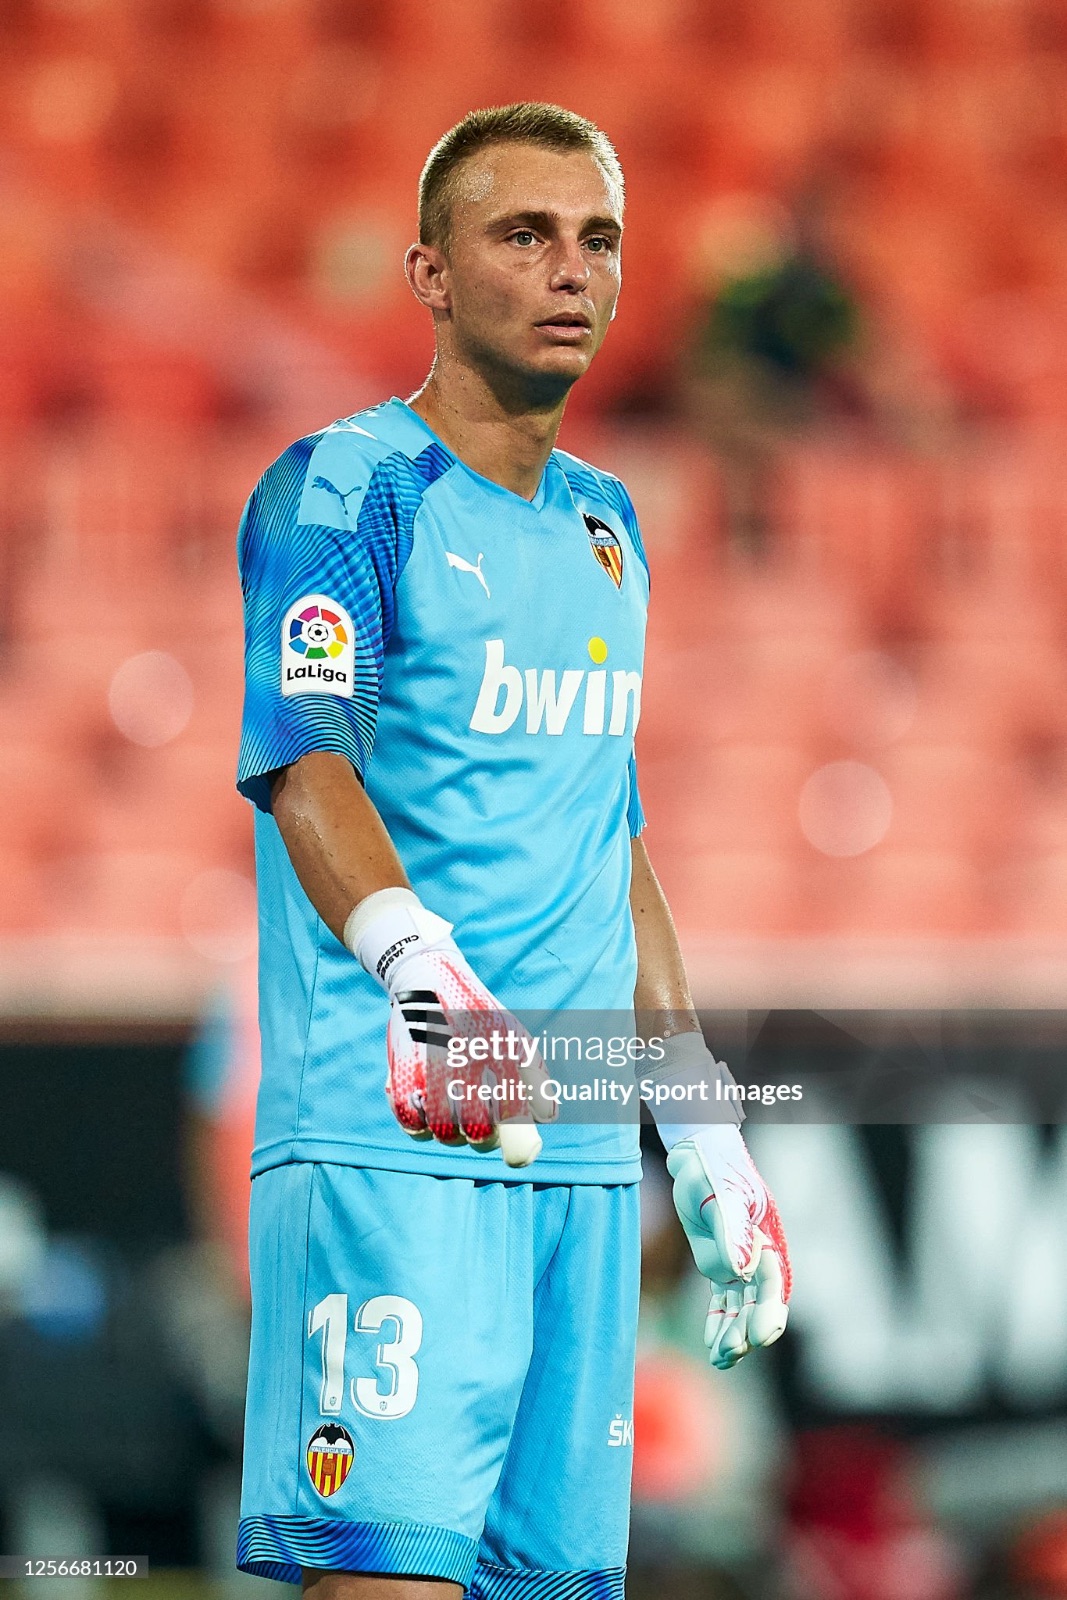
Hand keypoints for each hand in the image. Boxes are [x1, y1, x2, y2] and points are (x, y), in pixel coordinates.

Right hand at [346, 889, 554, 1167]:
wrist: (428, 978)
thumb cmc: (478, 1015)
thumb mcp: (514, 1036)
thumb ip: (536, 1078)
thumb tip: (548, 1118)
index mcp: (499, 1051)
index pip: (513, 1117)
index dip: (517, 1144)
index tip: (517, 1153)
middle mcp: (466, 1061)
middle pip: (477, 1132)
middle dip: (483, 1138)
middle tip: (483, 1128)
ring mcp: (430, 1067)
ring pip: (443, 1132)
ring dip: (452, 1134)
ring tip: (455, 1118)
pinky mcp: (400, 1072)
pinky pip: (410, 1121)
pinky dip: (419, 1127)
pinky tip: (428, 1114)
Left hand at [667, 1125, 790, 1369]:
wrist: (699, 1155)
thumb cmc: (715, 1170)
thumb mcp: (722, 1198)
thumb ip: (733, 1234)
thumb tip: (744, 1271)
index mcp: (767, 1240)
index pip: (774, 1285)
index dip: (768, 1313)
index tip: (757, 1336)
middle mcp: (759, 1257)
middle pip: (761, 1304)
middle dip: (748, 1332)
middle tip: (729, 1353)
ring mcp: (740, 1263)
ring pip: (742, 1308)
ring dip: (733, 1334)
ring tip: (720, 1359)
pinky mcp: (721, 1264)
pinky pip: (724, 1301)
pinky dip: (719, 1323)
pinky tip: (712, 1346)